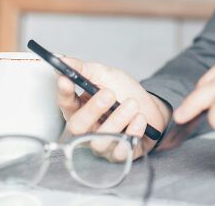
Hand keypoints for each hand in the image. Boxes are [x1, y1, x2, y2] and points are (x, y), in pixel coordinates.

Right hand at [56, 57, 170, 158]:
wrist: (151, 107)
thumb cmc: (125, 92)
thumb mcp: (106, 75)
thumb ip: (84, 69)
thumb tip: (63, 60)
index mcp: (79, 109)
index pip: (64, 103)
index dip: (63, 92)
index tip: (66, 79)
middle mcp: (86, 130)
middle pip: (77, 127)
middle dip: (93, 109)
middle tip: (109, 93)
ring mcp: (101, 145)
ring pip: (100, 141)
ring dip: (118, 119)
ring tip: (133, 104)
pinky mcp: (118, 155)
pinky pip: (120, 151)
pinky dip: (132, 132)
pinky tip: (140, 119)